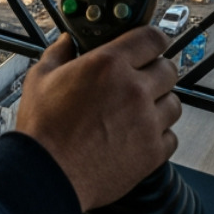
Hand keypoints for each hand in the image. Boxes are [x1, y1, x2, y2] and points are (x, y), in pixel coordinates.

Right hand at [15, 27, 180, 211]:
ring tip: (139, 112)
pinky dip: (159, 136)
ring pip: (174, 103)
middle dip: (157, 72)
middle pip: (169, 70)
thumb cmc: (42, 129)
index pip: (152, 38)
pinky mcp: (152, 153)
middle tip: (141, 80)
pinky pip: (170, 137)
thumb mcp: (40, 79)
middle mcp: (134, 89)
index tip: (152, 46)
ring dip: (160, 104)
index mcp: (109, 64)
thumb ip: (58, 54)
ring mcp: (146, 122)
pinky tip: (138, 137)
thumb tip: (66, 42)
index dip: (154, 40)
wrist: (47, 174)